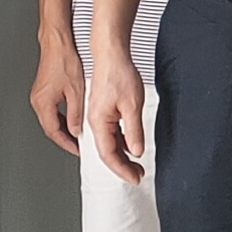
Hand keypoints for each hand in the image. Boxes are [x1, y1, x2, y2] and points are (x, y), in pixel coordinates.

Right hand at [28, 30, 85, 156]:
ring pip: (50, 118)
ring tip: (77, 132)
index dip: (66, 143)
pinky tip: (71, 116)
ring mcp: (38, 95)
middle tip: (77, 144)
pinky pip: (50, 109)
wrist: (57, 42)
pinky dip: (60, 116)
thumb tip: (76, 129)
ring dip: (62, 126)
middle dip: (64, 137)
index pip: (54, 132)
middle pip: (50, 127)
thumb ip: (75, 114)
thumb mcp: (76, 91)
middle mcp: (37, 100)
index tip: (76, 148)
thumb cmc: (63, 60)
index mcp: (43, 103)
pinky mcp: (42, 89)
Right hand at [84, 47, 148, 184]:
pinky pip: (109, 132)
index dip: (122, 169)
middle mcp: (93, 121)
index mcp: (97, 122)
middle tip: (138, 174)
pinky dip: (121, 142)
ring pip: (108, 143)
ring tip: (137, 164)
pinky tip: (131, 145)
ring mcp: (97, 116)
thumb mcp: (132, 105)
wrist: (111, 54)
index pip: (108, 154)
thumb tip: (136, 151)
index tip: (134, 178)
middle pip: (106, 152)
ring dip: (122, 155)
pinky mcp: (102, 110)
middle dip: (122, 166)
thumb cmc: (119, 73)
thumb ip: (133, 131)